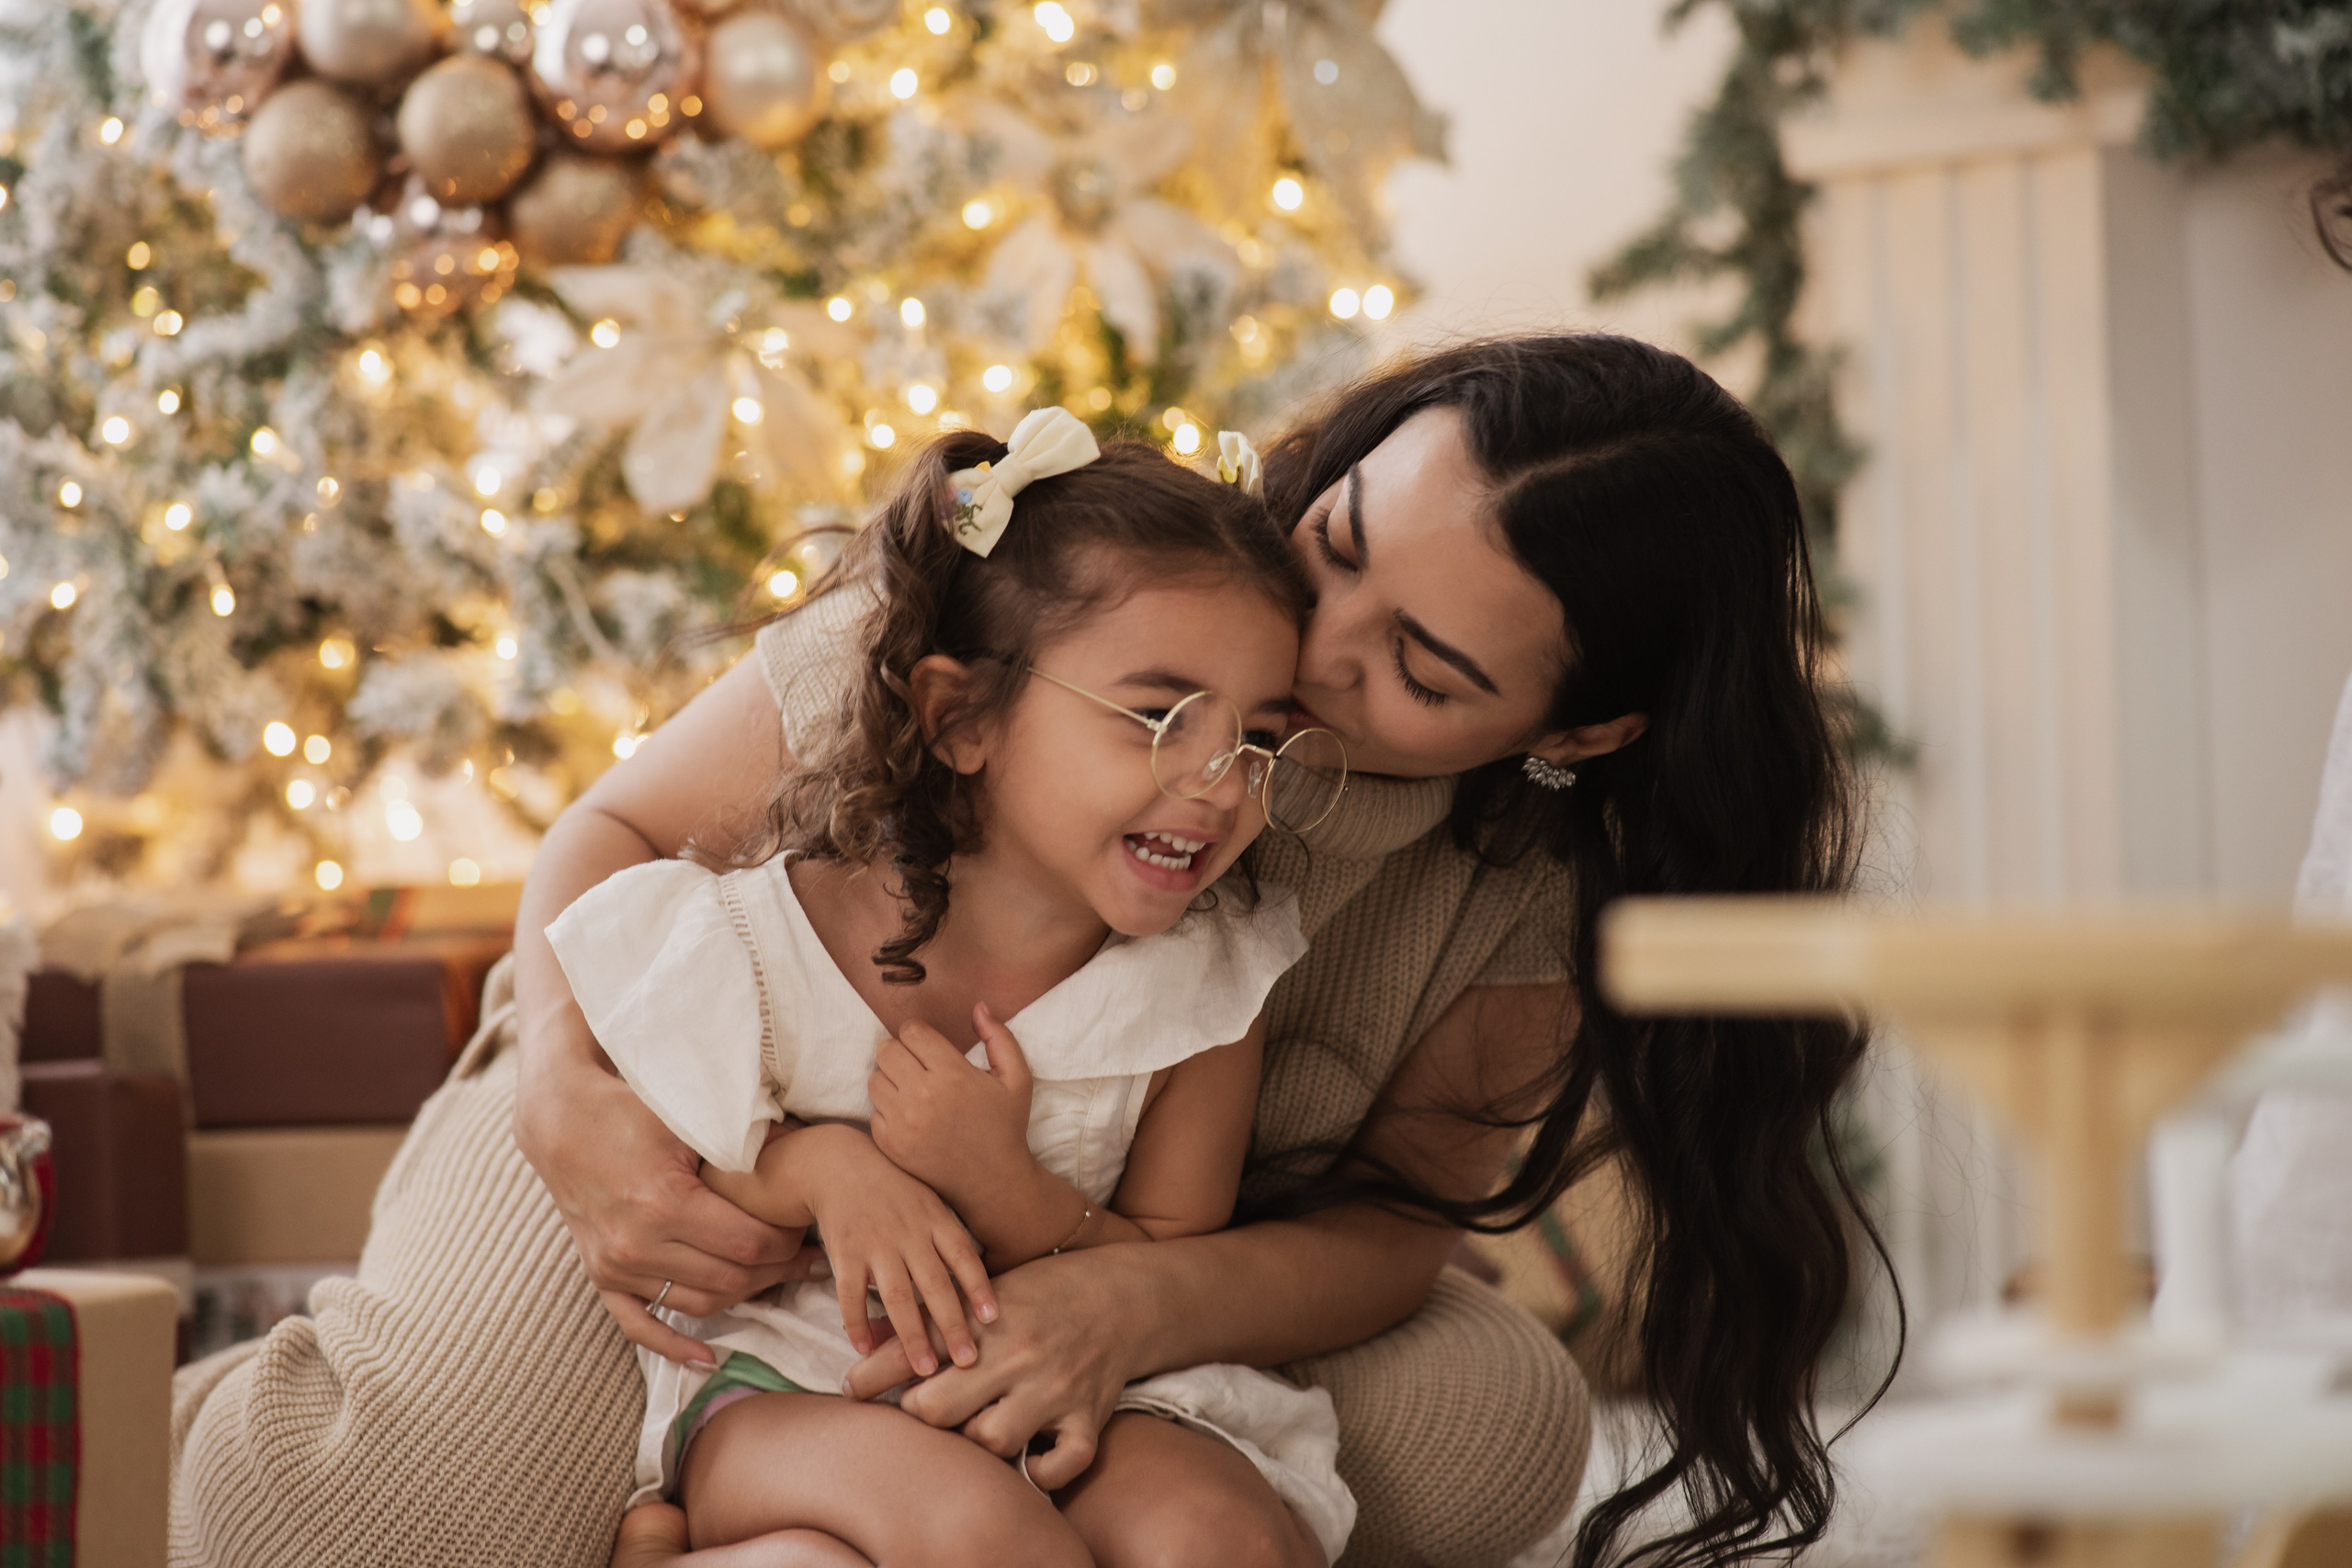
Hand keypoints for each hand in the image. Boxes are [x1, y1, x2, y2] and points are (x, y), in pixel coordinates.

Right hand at [515, 1052, 818, 1364]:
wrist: (562, 1123)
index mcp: (666, 1204)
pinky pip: (639, 1326)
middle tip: (805, 1257)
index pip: (748, 1242)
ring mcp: (615, 1266)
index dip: (787, 1240)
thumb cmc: (631, 1111)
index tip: (807, 1228)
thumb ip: (742, 1143)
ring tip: (777, 1281)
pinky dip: (673, 1346)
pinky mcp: (601, 1276)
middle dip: (777, 1270)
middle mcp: (638, 1244)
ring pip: (698, 1303)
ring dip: (743, 1297)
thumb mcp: (688, 1120)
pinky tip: (706, 1358)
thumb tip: (801, 1147)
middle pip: (731, 1277)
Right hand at [802, 1125, 998, 1374]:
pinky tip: (865, 1349)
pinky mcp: (844, 1252)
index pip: (964, 1256)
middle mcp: (908, 1232)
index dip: (980, 1287)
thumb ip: (951, 1236)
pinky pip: (850, 1293)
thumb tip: (984, 1280)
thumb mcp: (930, 1200)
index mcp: (935, 1218)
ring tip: (924, 1369)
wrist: (840, 1163)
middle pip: (935, 1285)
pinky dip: (856, 1323)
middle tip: (968, 1361)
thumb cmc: (895, 1188)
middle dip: (952, 1325)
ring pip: (897, 1296)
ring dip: (911, 1335)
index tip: (994, 1319)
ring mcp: (876, 1243)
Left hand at [843, 1250, 1140, 1489]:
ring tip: (974, 1428)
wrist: (1125, 1295)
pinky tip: (1030, 1457)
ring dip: (976, 1441)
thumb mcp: (987, 1292)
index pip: (913, 1355)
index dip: (872, 1378)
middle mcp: (1019, 1357)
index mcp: (988, 1323)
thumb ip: (931, 1320)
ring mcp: (1055, 1391)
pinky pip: (1062, 1464)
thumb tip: (867, 1342)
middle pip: (941, 1408)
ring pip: (992, 1441)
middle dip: (923, 1414)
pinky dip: (1043, 1471)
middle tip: (925, 1410)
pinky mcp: (1088, 1418)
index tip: (854, 1389)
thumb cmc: (1046, 1292)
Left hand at [868, 1004, 1035, 1209]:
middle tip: (918, 1067)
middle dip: (902, 1052)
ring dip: (891, 1079)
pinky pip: (873, 1111)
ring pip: (874, 1078)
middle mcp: (923, 1096)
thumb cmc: (1005, 1126)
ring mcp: (902, 1123)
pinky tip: (909, 1117)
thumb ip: (999, 1037)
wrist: (993, 1183)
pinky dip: (887, 1110)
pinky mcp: (889, 1145)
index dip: (919, 1035)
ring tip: (912, 1090)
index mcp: (953, 1075)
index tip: (930, 1048)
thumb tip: (978, 1006)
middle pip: (886, 1050)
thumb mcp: (1017, 1079)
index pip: (912, 1032)